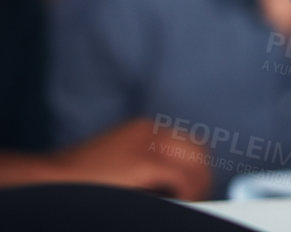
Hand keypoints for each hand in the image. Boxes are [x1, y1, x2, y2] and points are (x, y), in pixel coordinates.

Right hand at [47, 117, 211, 198]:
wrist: (45, 181)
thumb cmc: (76, 180)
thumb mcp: (116, 163)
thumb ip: (144, 166)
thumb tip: (173, 187)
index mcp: (142, 129)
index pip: (186, 144)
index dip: (195, 168)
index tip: (197, 188)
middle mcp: (149, 130)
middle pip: (196, 149)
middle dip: (201, 174)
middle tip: (199, 198)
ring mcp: (147, 145)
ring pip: (195, 161)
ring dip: (197, 183)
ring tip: (192, 204)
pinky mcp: (144, 163)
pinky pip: (183, 178)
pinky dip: (190, 192)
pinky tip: (185, 205)